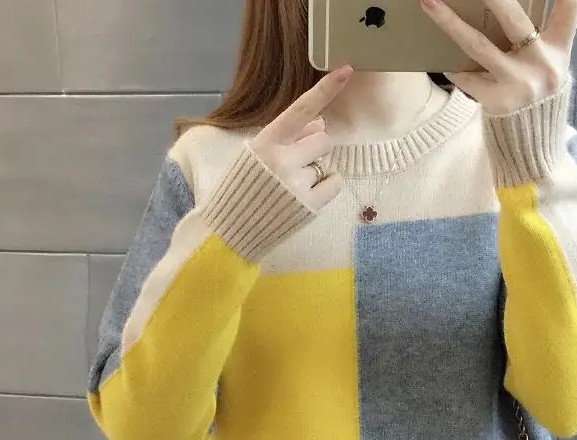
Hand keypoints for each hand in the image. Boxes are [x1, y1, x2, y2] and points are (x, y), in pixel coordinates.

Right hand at [249, 65, 352, 210]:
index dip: (325, 90)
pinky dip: (326, 186)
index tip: (346, 71)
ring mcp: (297, 184)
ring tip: (291, 186)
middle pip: (322, 140)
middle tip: (296, 164)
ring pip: (326, 163)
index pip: (300, 110)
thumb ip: (286, 137)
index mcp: (266, 142)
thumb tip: (320, 123)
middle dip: (315, 148)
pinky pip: (334, 183)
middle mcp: (282, 160)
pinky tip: (306, 195)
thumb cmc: (242, 189)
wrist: (230, 231)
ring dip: (315, 170)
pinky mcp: (309, 205)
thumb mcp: (254, 154)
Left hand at [421, 0, 576, 115]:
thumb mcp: (552, 65)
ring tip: (430, 3)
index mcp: (559, 49)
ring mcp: (517, 83)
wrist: (533, 142)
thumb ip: (541, 37)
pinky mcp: (497, 101)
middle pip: (514, 19)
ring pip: (478, 45)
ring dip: (450, 22)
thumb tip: (505, 10)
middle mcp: (541, 63)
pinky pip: (466, 77)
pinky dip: (452, 67)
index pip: (568, 10)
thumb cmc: (538, 94)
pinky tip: (438, 57)